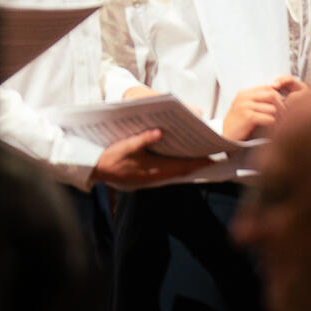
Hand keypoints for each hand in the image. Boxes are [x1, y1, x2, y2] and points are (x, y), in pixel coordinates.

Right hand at [91, 128, 210, 189]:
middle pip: (182, 170)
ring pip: (175, 171)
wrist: (96, 170)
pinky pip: (167, 171)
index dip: (199, 162)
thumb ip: (142, 139)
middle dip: (197, 162)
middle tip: (212, 152)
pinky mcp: (146, 176)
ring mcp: (151, 178)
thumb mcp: (125, 146)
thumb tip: (159, 132)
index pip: (182, 166)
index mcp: (153, 169)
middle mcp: (155, 176)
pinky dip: (177, 165)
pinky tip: (179, 157)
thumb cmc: (110, 158)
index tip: (214, 156)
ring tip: (200, 153)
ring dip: (188, 164)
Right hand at [222, 82, 289, 141]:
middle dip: (281, 105)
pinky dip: (272, 124)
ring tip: (277, 124)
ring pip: (272, 108)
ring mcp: (245, 106)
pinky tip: (271, 129)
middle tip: (285, 115)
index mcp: (245, 93)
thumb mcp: (245, 107)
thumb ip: (257, 100)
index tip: (283, 104)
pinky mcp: (248, 117)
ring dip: (277, 118)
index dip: (278, 95)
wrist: (225, 135)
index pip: (267, 87)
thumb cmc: (237, 123)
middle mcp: (245, 97)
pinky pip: (268, 118)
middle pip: (272, 95)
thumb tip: (276, 94)